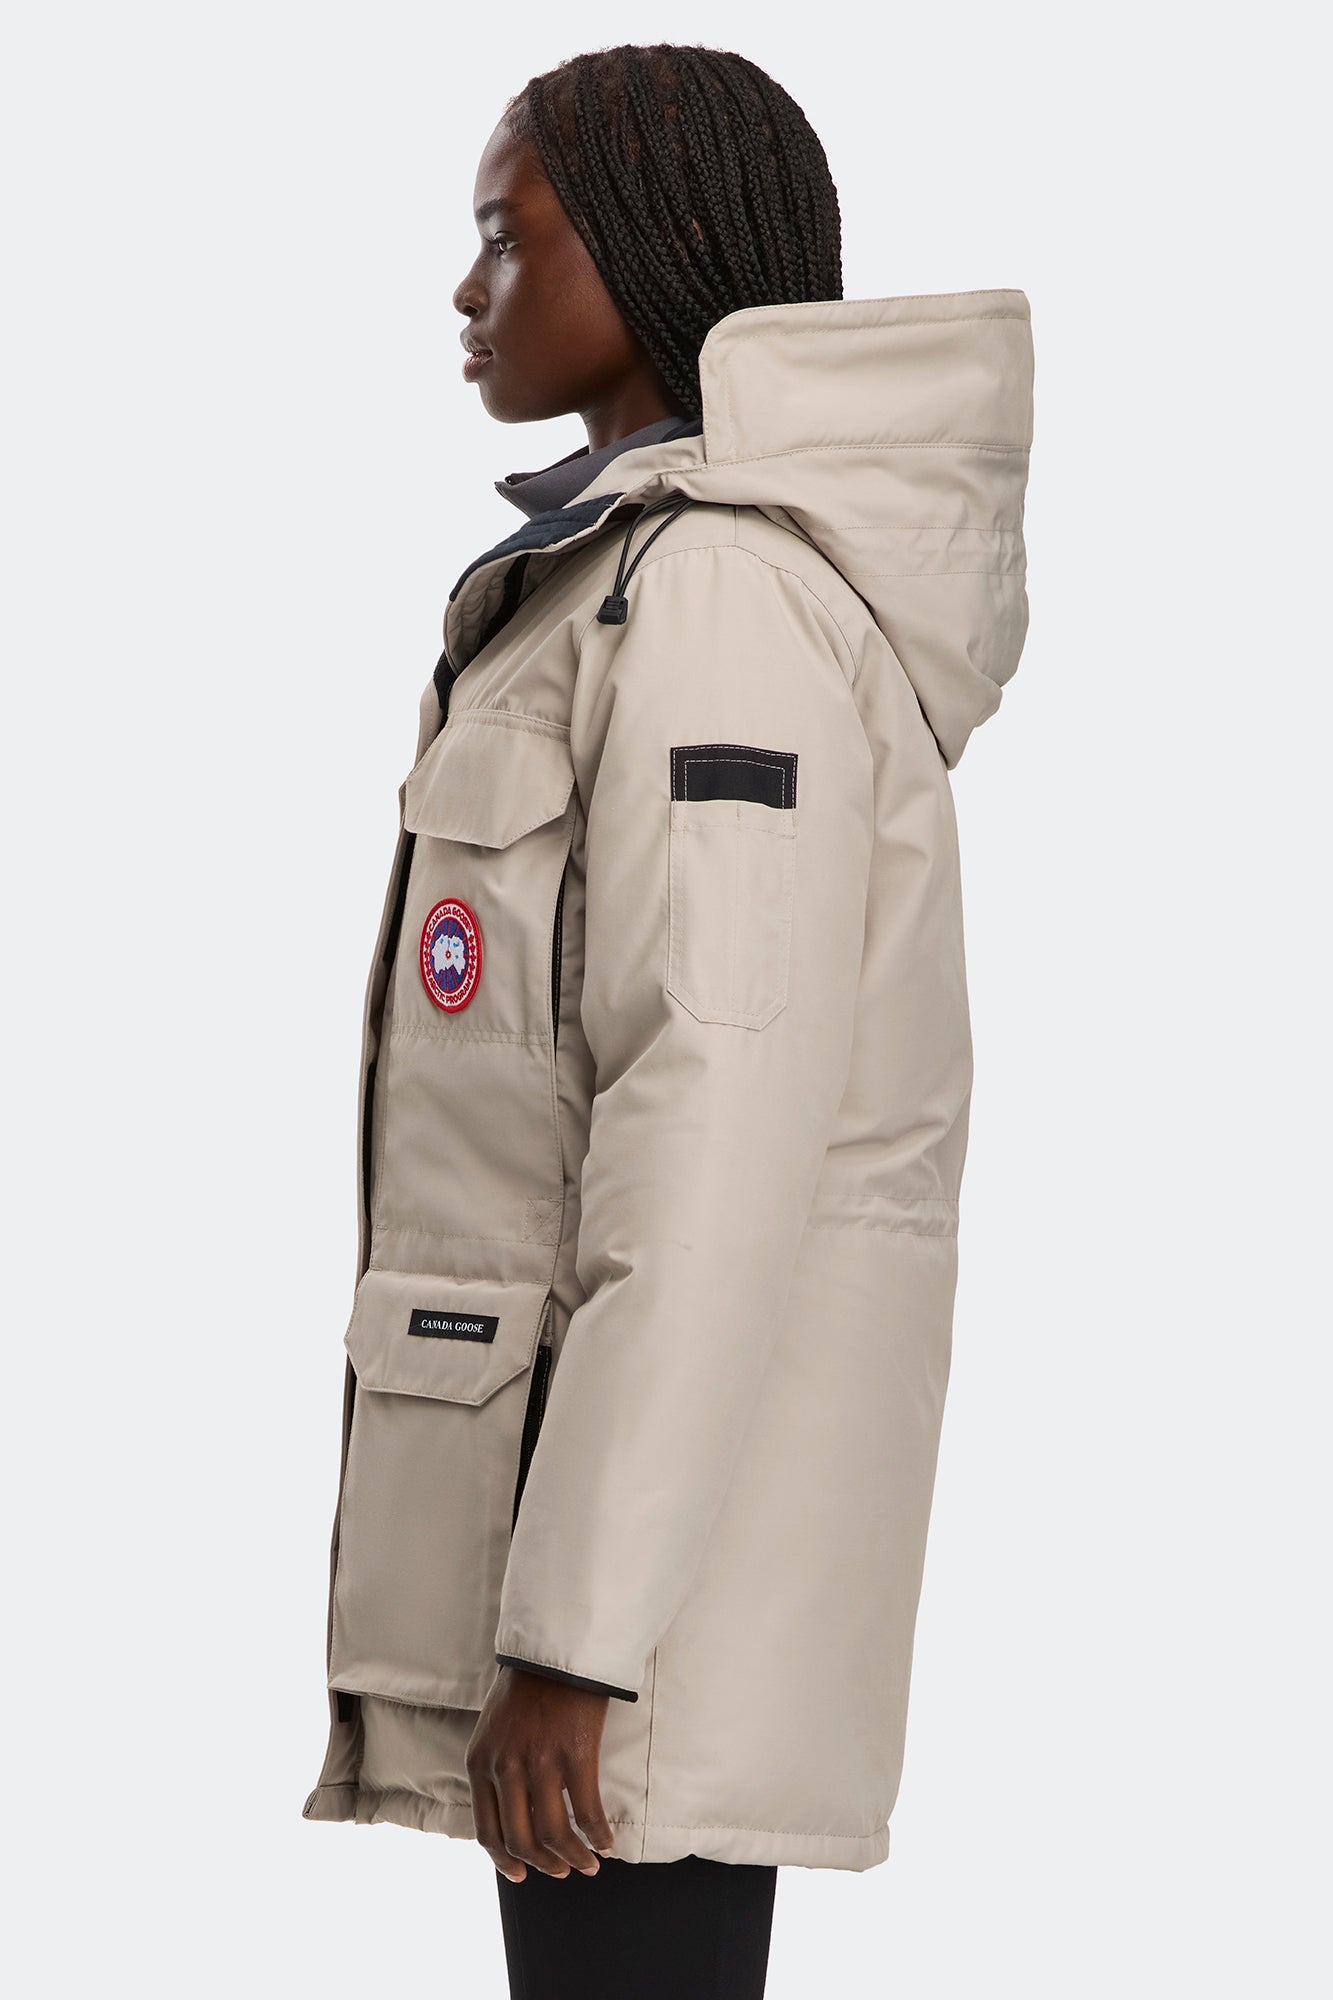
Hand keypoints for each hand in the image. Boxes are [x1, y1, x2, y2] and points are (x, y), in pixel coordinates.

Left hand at [466, 1664, 616, 1880]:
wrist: (556, 1646)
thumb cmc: (527, 1685)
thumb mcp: (494, 1728)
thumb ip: (497, 1767)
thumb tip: (514, 1812)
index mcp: (481, 1762)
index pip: (487, 1831)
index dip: (505, 1862)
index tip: (521, 1875)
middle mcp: (505, 1768)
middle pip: (521, 1840)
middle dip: (544, 1864)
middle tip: (563, 1871)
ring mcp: (539, 1762)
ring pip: (554, 1834)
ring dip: (573, 1857)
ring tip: (589, 1862)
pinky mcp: (575, 1754)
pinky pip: (588, 1810)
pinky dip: (598, 1834)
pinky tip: (607, 1841)